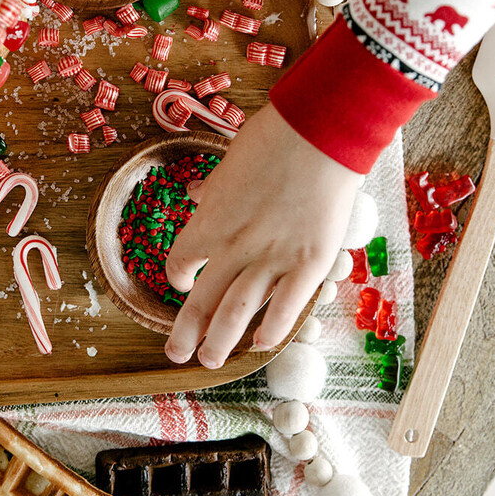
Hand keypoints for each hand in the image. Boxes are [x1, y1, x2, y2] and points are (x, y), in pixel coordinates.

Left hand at [164, 103, 360, 368]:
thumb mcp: (227, 164)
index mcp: (209, 221)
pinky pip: (287, 306)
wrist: (319, 134)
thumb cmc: (270, 140)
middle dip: (187, 331)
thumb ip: (211, 190)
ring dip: (220, 339)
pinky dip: (272, 329)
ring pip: (238, 310)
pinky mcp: (310, 263)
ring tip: (209, 361)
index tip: (180, 283)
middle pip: (202, 298)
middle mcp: (235, 247)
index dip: (176, 277)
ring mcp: (273, 258)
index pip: (180, 262)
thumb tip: (195, 194)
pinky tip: (260, 345)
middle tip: (177, 354)